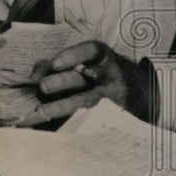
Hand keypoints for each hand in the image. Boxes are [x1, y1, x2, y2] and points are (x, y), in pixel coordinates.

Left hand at [22, 40, 156, 124]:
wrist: (143, 89)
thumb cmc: (102, 70)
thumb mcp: (85, 60)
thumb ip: (56, 65)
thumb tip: (33, 76)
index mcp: (100, 55)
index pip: (89, 50)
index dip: (72, 55)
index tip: (55, 64)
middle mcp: (107, 73)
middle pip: (83, 76)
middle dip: (63, 81)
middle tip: (43, 86)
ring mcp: (110, 94)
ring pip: (86, 99)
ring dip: (64, 105)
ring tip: (43, 111)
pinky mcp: (111, 112)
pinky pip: (92, 116)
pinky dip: (74, 120)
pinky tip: (58, 125)